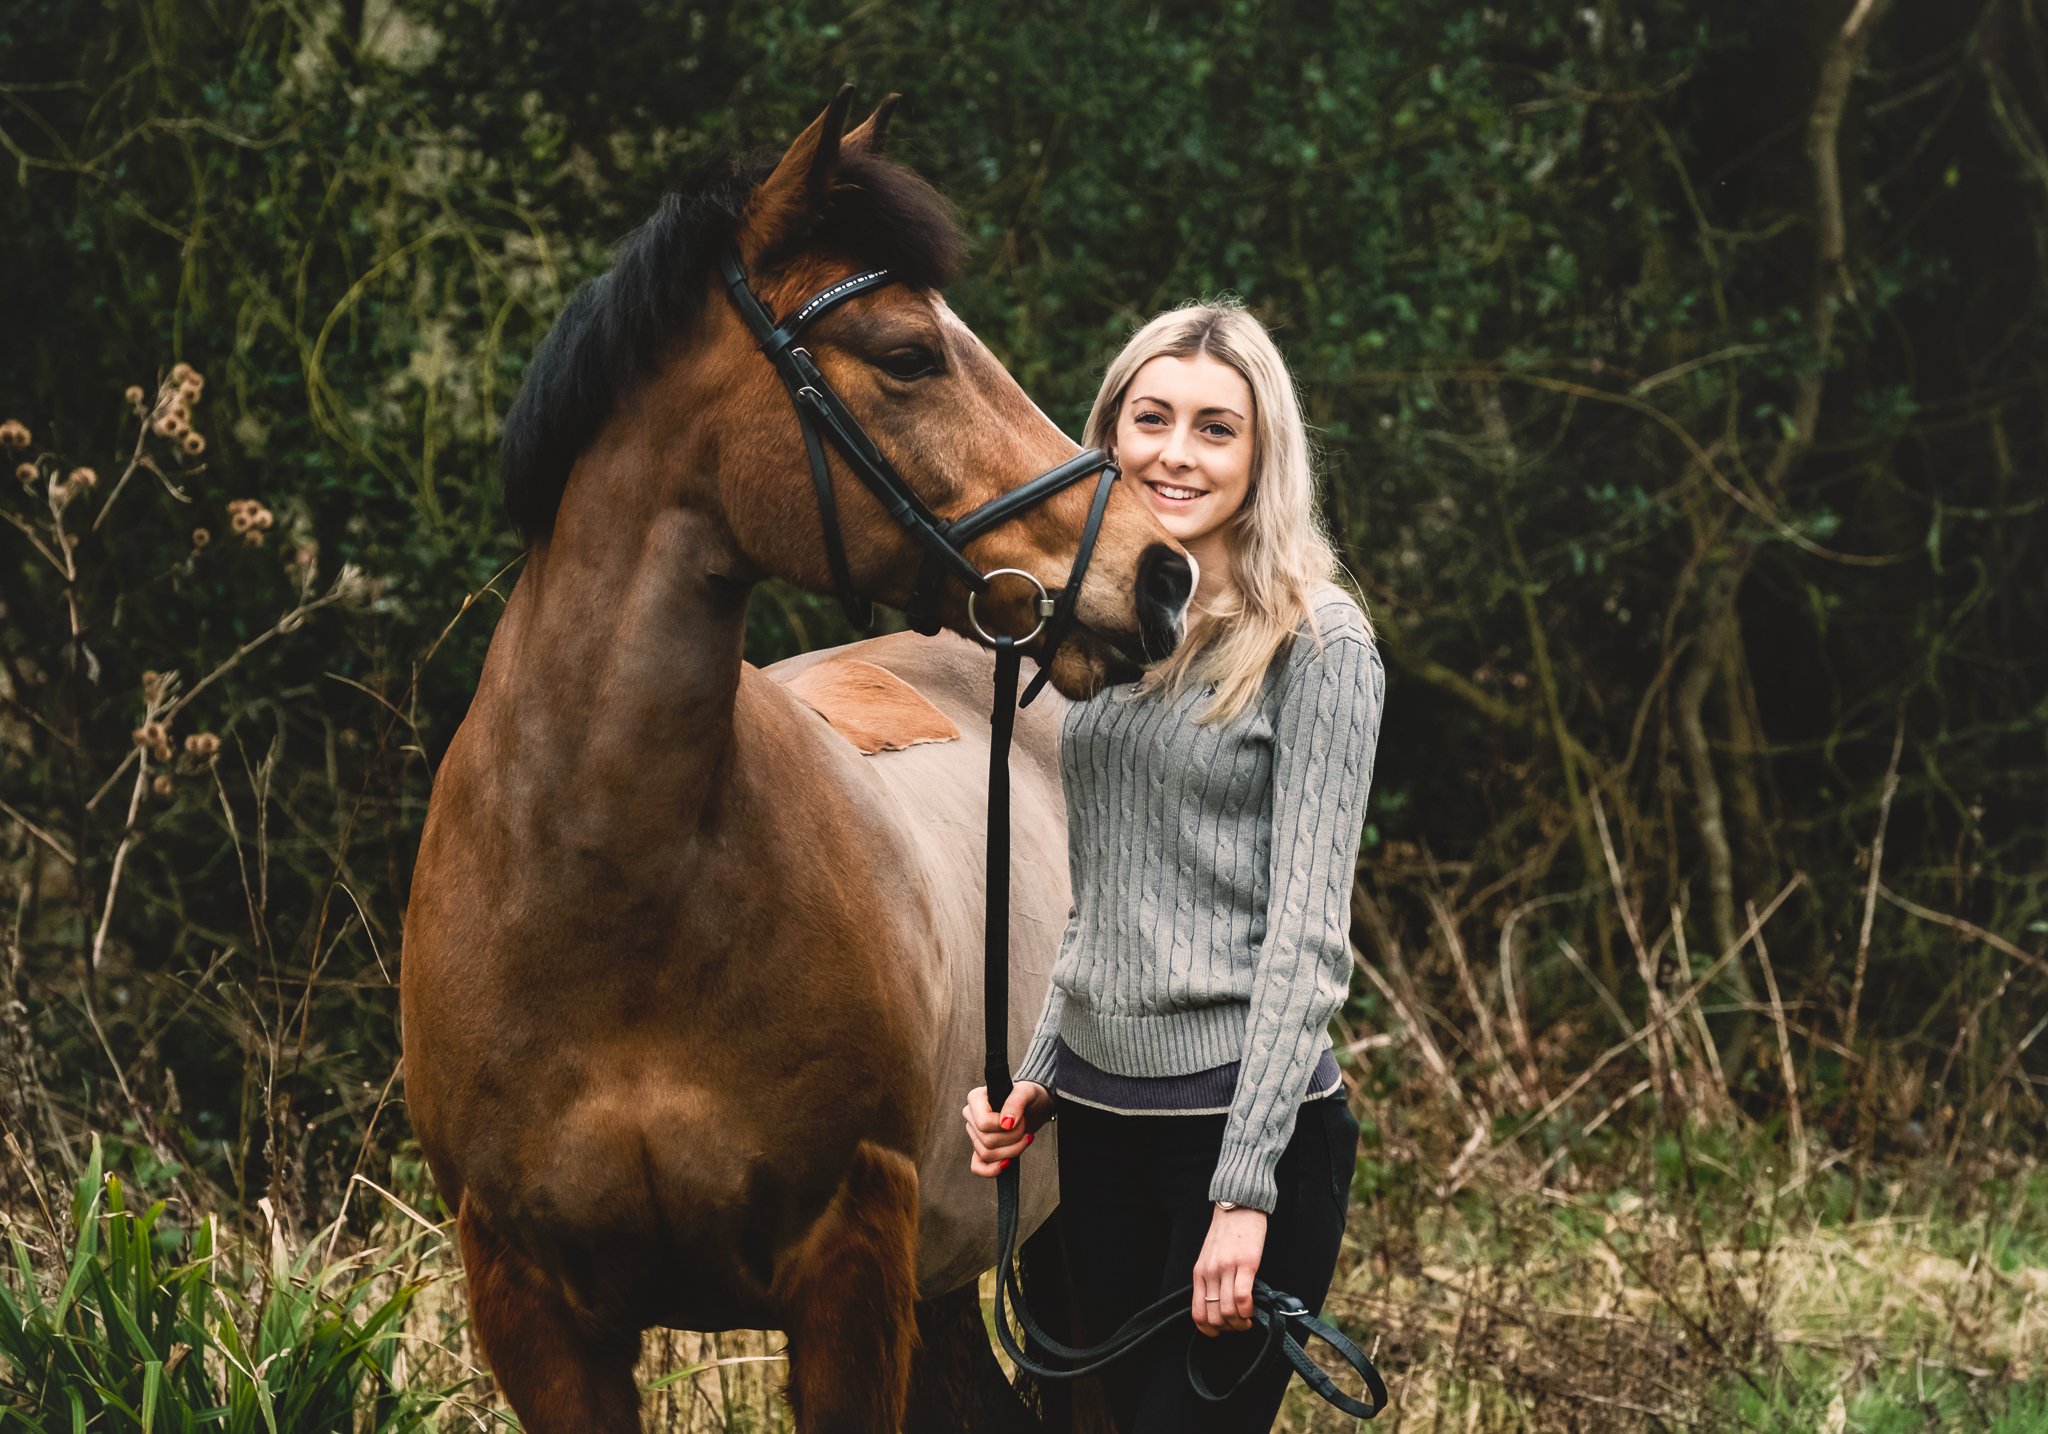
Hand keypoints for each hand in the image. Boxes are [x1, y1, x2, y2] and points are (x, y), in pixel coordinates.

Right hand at [963, 1082, 1052, 1176]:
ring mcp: (974, 1134)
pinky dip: (992, 1170)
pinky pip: (977, 1167)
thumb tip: (1006, 1124)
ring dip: (1011, 1151)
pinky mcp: (980, 1149)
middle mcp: (971, 1116)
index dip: (1004, 1127)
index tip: (1018, 1119)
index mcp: (975, 1099)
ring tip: (1023, 1138)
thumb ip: (1015, 1103)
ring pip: (987, 1154)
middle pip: (987, 1141)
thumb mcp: (1026, 1093)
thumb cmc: (1027, 1096)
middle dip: (1013, 1138)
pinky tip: (1007, 1162)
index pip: (983, 1123)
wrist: (1033, 1107)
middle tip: (1024, 1127)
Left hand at [1192, 1205, 1266, 1335]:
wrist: (1238, 1206)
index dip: (1210, 1330)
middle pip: (1214, 1317)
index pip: (1197, 1313)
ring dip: (1240, 1323)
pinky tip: (1253, 1310)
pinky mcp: (1245, 1264)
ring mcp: (1226, 1269)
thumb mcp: (1210, 1257)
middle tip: (1240, 1325)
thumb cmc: (1227, 1233)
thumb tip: (1221, 1305)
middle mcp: (1210, 1273)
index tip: (1223, 1330)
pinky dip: (1248, 1310)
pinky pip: (1243, 1297)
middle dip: (1228, 1329)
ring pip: (1228, 1311)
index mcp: (1199, 1273)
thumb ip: (1211, 1279)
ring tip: (1248, 1319)